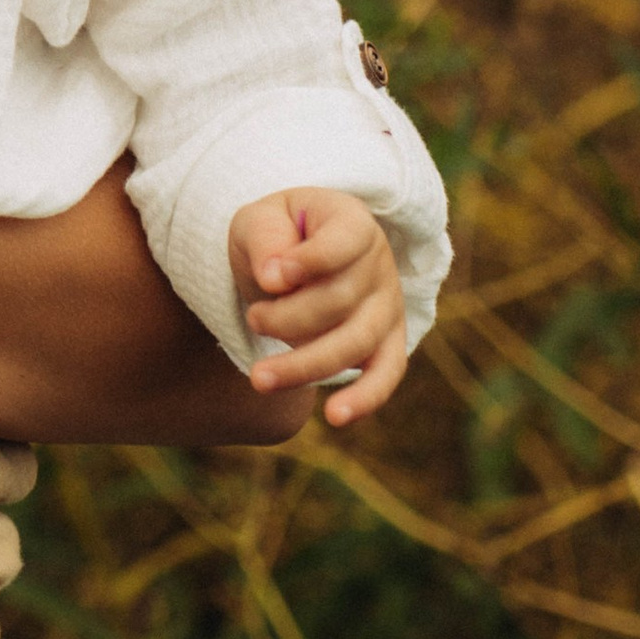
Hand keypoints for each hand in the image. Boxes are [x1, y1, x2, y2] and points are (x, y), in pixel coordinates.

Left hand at [230, 189, 408, 427]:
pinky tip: (335, 418)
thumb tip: (273, 280)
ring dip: (305, 365)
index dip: (310, 262)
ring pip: (355, 343)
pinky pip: (385, 375)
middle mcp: (379, 264)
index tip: (270, 278)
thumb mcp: (258, 220)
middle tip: (252, 318)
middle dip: (287, 317)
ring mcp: (388, 307)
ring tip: (259, 378)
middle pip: (341, 300)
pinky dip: (364, 398)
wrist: (291, 256)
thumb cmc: (275, 234)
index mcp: (352, 221)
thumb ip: (264, 240)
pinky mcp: (386, 344)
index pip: (344, 242)